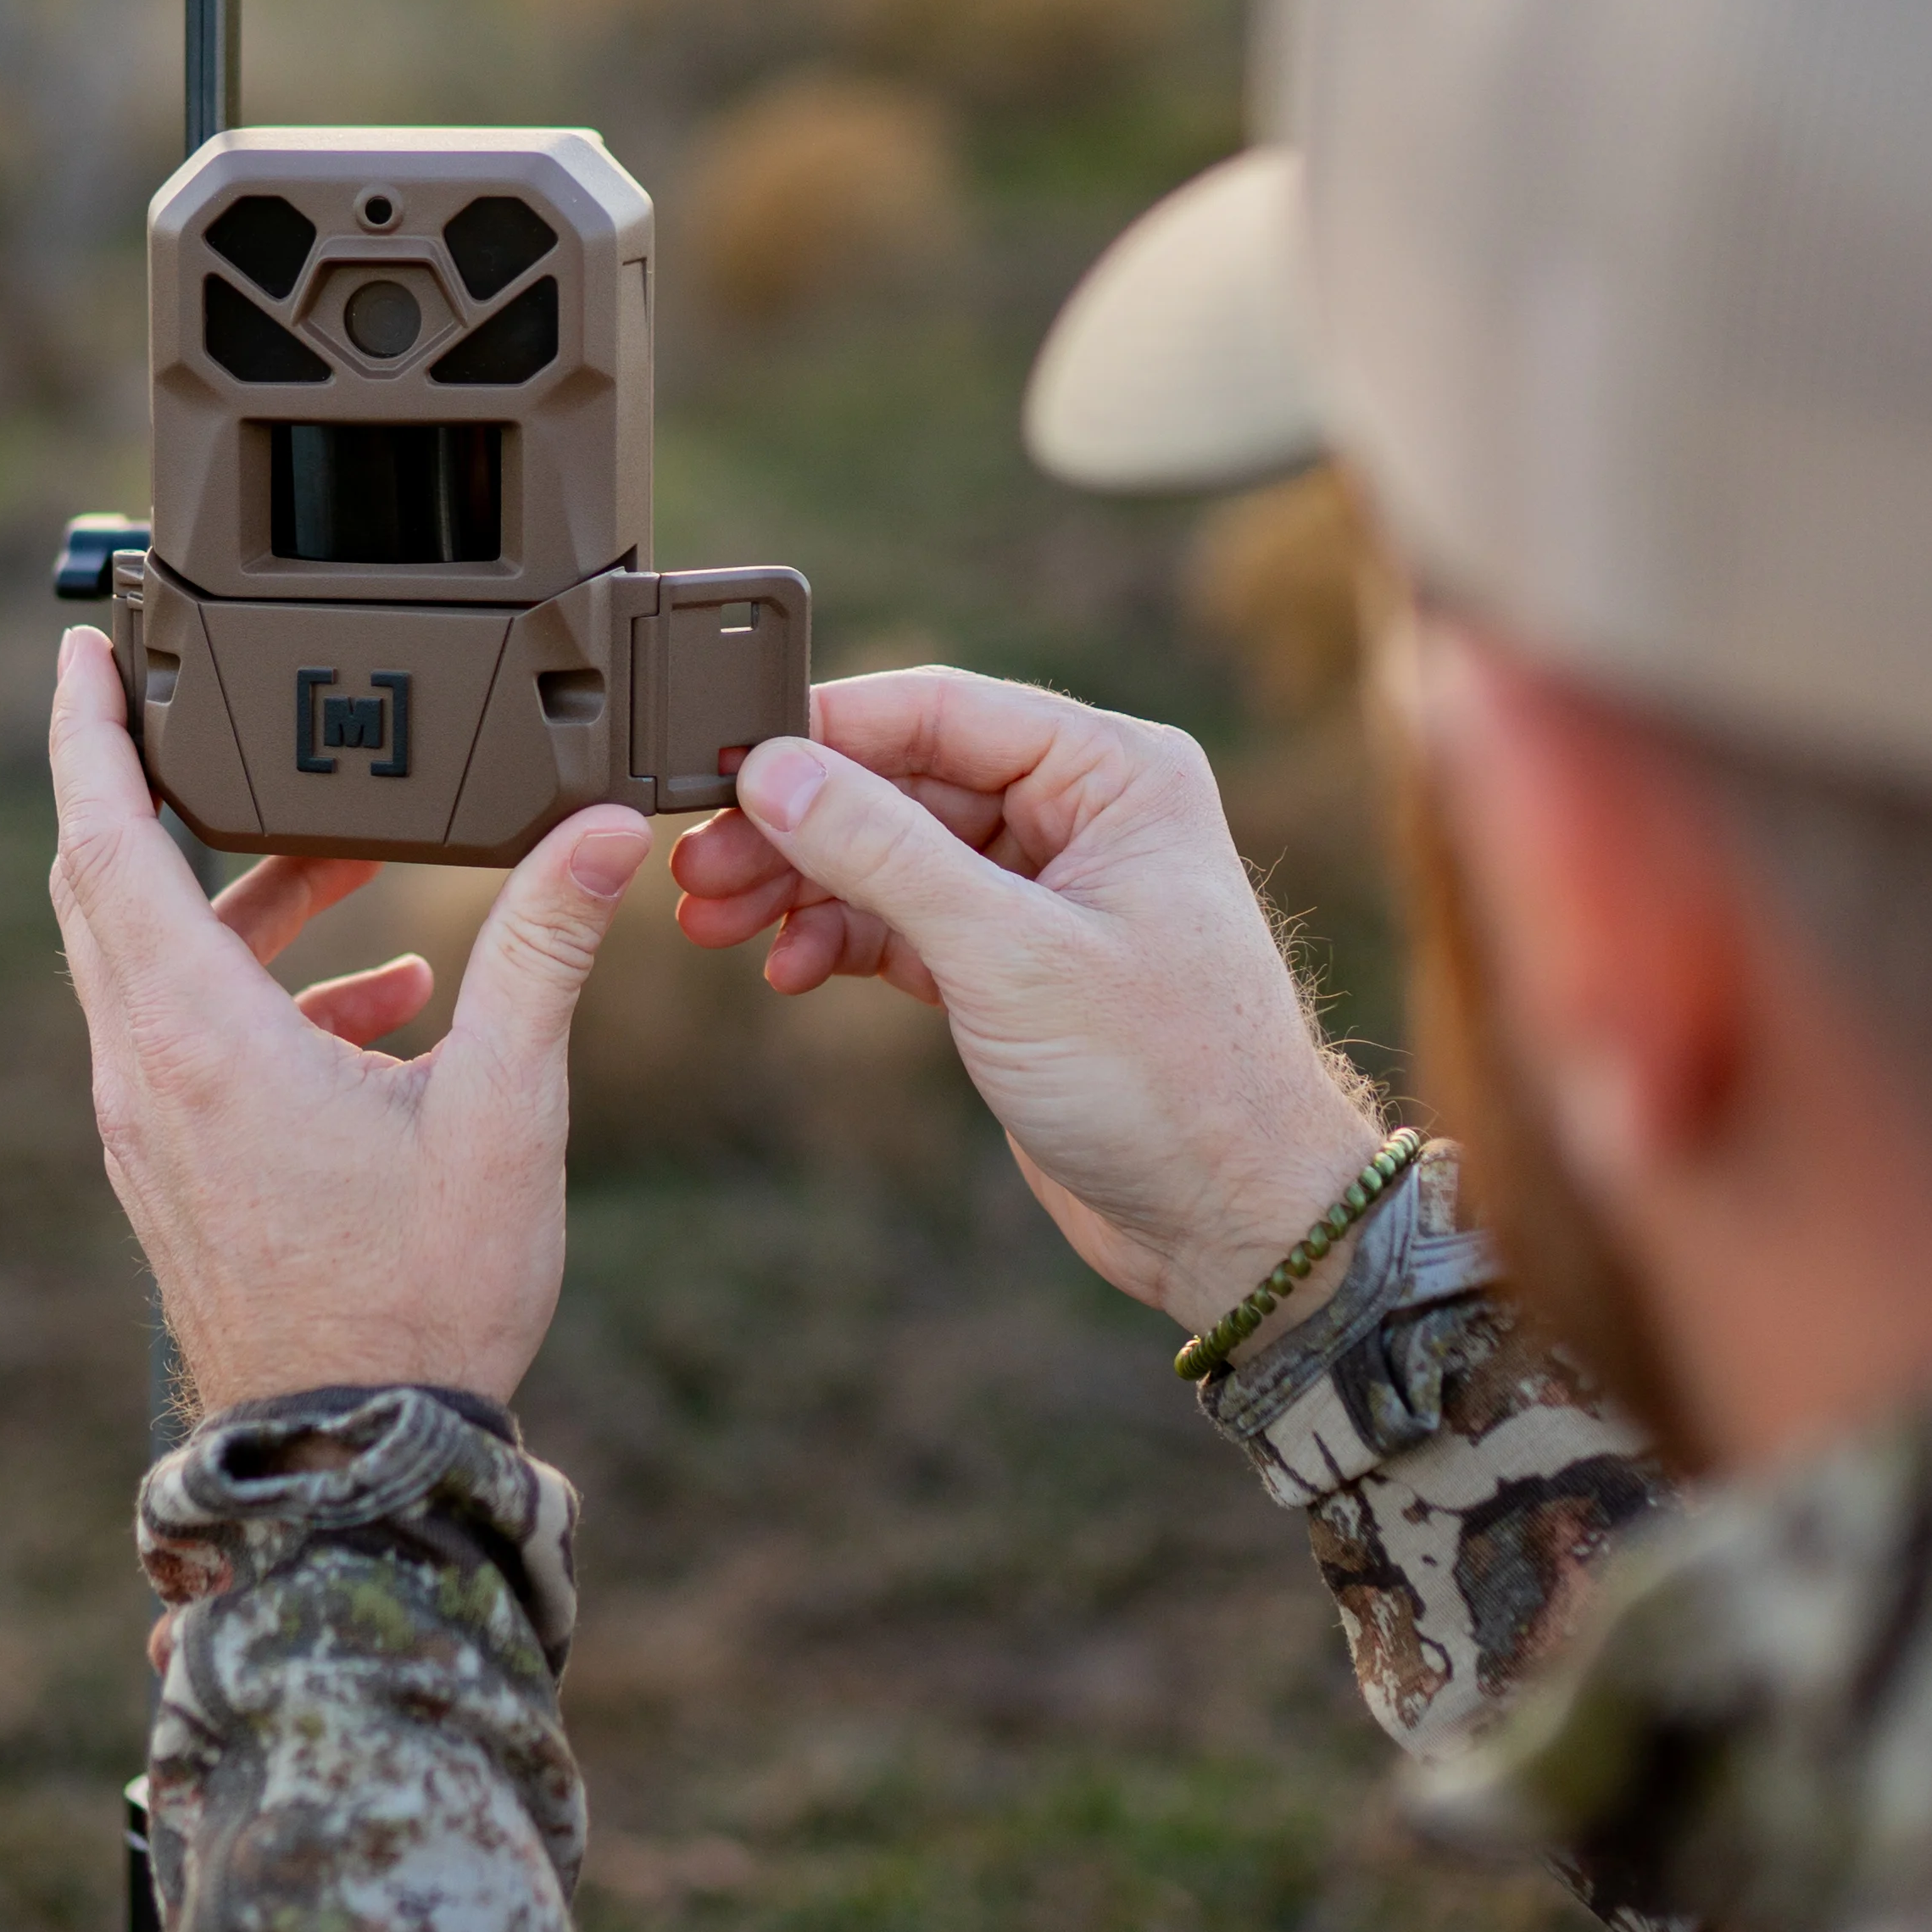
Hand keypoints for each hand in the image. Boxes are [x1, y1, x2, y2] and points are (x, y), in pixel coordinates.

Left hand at [45, 623, 650, 1411]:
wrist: (357, 1466)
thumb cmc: (423, 1301)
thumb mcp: (506, 1111)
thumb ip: (543, 954)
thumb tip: (599, 831)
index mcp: (197, 1036)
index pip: (103, 839)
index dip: (86, 732)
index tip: (82, 647)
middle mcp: (142, 1072)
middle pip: (104, 886)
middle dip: (153, 789)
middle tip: (198, 711)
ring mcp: (146, 1130)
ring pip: (149, 963)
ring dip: (240, 900)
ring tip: (356, 872)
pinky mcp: (172, 1174)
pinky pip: (184, 1038)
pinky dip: (257, 990)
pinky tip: (379, 1011)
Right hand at [668, 667, 1385, 1332]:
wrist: (1234, 1223)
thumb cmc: (1169, 1080)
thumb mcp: (1008, 955)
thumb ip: (883, 852)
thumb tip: (774, 769)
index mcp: (1112, 771)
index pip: (940, 709)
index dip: (825, 732)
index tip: (724, 763)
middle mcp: (1082, 815)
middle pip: (901, 782)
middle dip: (798, 824)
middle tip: (697, 865)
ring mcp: (1047, 892)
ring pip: (892, 856)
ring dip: (804, 886)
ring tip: (714, 922)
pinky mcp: (1017, 966)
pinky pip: (906, 923)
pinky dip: (843, 940)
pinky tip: (789, 970)